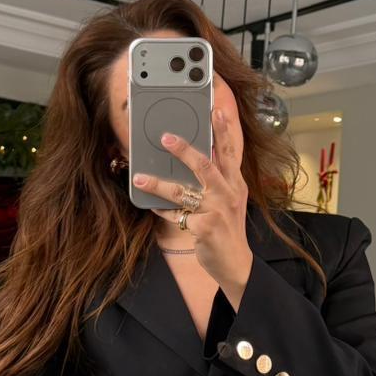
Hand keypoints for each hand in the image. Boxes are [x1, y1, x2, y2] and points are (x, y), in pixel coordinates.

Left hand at [132, 104, 252, 305]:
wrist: (236, 264)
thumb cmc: (228, 229)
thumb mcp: (229, 202)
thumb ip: (217, 182)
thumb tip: (196, 160)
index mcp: (235, 184)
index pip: (229, 153)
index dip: (223, 131)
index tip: (216, 110)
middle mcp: (228, 194)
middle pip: (205, 165)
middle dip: (184, 150)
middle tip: (165, 137)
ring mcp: (217, 211)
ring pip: (183, 191)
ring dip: (158, 183)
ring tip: (139, 177)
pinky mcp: (205, 227)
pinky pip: (176, 215)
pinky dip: (162, 210)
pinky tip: (151, 205)